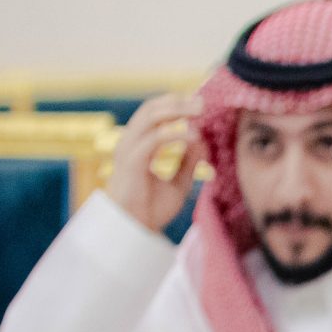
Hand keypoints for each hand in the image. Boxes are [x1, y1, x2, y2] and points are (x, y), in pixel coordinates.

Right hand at [104, 93, 203, 232]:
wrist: (136, 229)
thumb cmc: (152, 208)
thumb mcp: (179, 182)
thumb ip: (189, 161)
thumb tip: (201, 140)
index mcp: (139, 145)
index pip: (153, 115)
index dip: (174, 104)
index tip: (198, 103)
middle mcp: (131, 143)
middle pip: (151, 110)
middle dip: (177, 102)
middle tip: (202, 102)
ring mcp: (129, 150)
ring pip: (150, 118)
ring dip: (176, 110)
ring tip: (199, 110)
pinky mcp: (132, 161)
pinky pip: (153, 139)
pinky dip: (174, 134)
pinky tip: (193, 136)